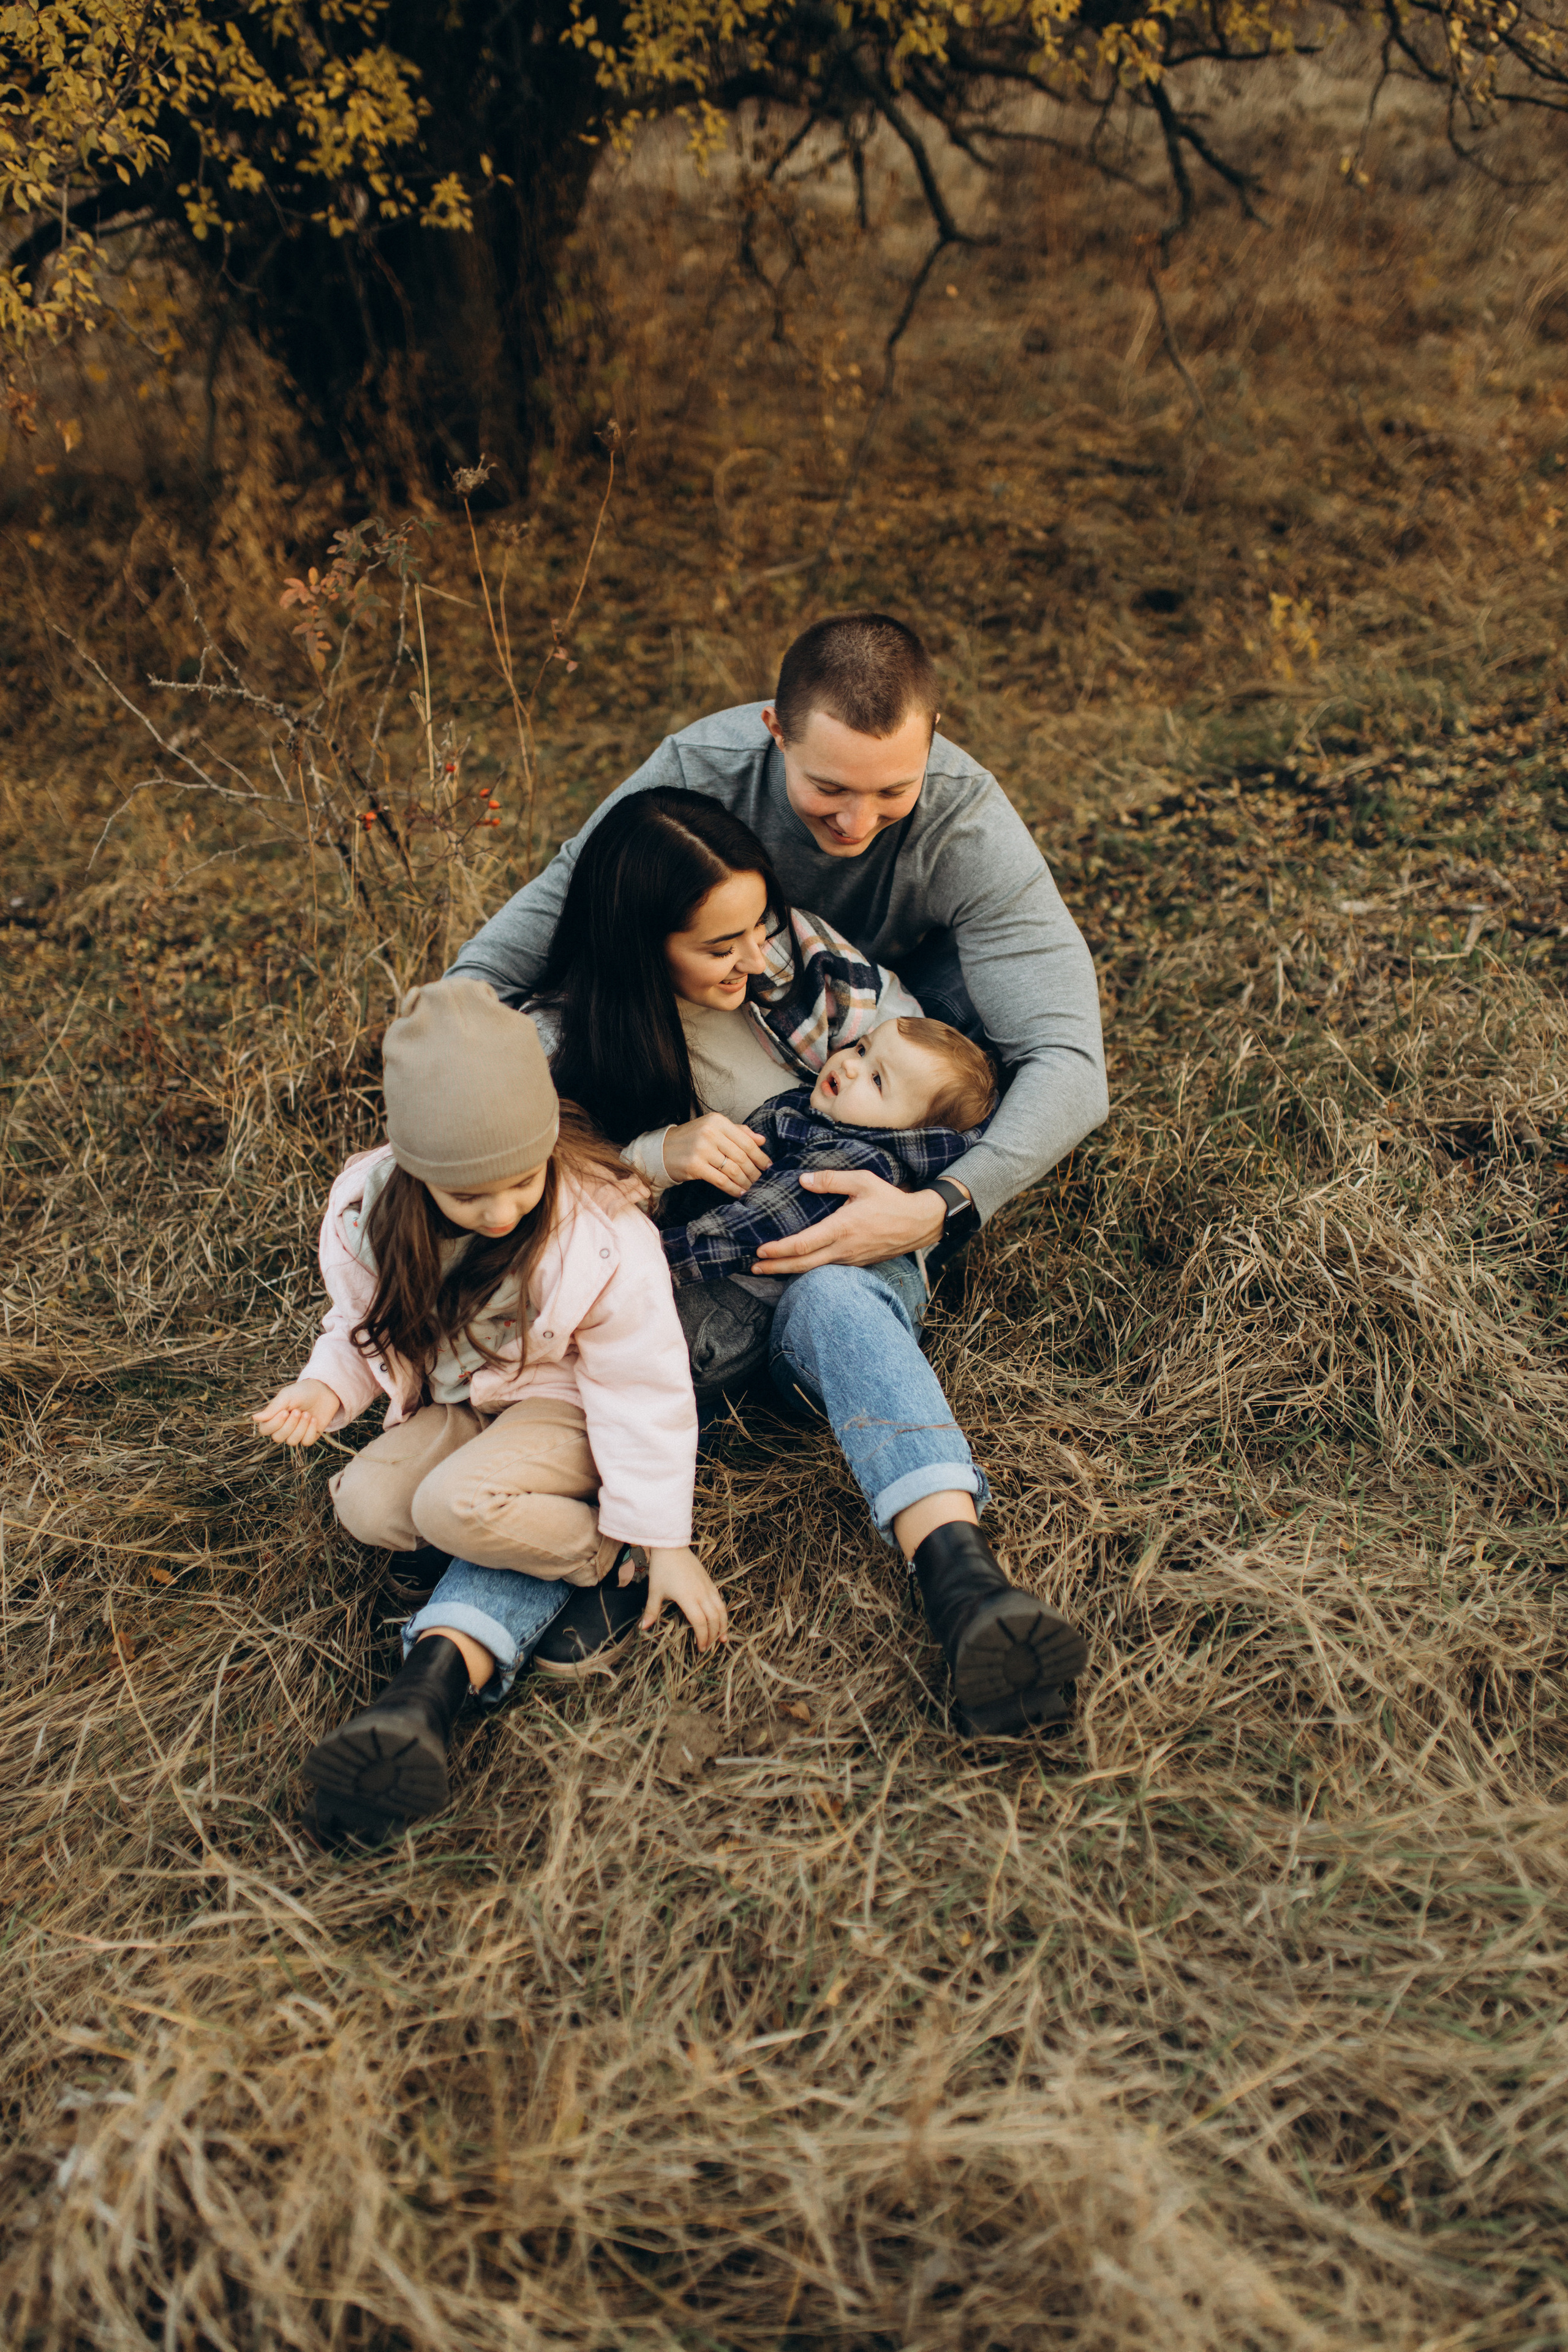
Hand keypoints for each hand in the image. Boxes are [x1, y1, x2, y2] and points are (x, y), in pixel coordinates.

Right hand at [253, 1378, 340, 1446]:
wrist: (324, 1391)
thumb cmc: (301, 1392)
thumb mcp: (286, 1397)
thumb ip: (272, 1409)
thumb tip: (254, 1418)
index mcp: (273, 1417)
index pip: (265, 1430)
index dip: (274, 1424)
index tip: (285, 1411)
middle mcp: (282, 1428)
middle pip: (278, 1438)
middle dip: (290, 1425)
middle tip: (298, 1411)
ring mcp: (296, 1433)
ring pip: (292, 1441)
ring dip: (301, 1427)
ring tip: (307, 1414)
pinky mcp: (309, 1436)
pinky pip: (306, 1442)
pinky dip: (310, 1430)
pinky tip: (314, 1419)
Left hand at [642, 1546, 728, 1650]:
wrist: (672, 1547)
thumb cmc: (662, 1569)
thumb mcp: (655, 1591)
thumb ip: (652, 1611)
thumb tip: (643, 1627)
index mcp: (688, 1598)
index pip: (700, 1623)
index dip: (702, 1637)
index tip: (700, 1648)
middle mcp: (701, 1594)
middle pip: (714, 1619)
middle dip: (713, 1635)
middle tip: (708, 1647)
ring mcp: (708, 1587)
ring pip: (721, 1610)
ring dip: (723, 1626)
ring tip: (723, 1638)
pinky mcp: (710, 1582)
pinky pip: (720, 1601)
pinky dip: (723, 1613)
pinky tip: (721, 1620)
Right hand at [661, 1113, 770, 1196]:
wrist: (661, 1150)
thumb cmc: (691, 1139)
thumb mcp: (713, 1129)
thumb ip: (738, 1132)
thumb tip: (761, 1140)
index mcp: (717, 1121)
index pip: (746, 1140)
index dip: (759, 1155)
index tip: (768, 1165)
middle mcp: (710, 1132)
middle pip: (741, 1156)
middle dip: (754, 1171)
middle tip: (761, 1180)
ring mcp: (701, 1149)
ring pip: (733, 1169)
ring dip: (746, 1181)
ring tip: (752, 1187)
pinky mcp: (695, 1166)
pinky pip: (721, 1180)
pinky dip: (733, 1188)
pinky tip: (740, 1192)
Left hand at [752, 1170, 945, 1272]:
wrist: (918, 1224)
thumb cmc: (891, 1200)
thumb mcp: (863, 1181)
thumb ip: (831, 1179)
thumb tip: (803, 1179)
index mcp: (842, 1228)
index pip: (803, 1244)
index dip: (779, 1250)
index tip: (760, 1250)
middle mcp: (843, 1249)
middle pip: (802, 1265)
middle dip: (775, 1267)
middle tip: (753, 1268)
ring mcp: (850, 1260)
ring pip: (813, 1270)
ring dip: (789, 1270)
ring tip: (768, 1269)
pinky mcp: (856, 1263)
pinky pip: (826, 1269)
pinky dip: (807, 1270)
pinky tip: (796, 1266)